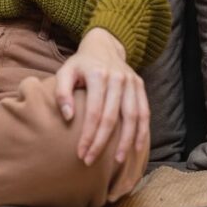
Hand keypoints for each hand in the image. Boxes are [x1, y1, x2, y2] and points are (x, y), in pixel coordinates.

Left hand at [53, 27, 149, 167]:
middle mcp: (118, 78)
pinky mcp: (140, 86)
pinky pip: (144, 112)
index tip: (80, 152)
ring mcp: (132, 82)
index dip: (88, 134)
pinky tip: (136, 147)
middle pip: (112, 117)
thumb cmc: (80, 64)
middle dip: (102, 142)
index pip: (94, 111)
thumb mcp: (65, 72)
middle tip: (91, 160)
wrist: (104, 45)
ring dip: (125, 141)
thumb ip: (61, 92)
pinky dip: (142, 131)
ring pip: (132, 117)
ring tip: (117, 161)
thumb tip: (68, 117)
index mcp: (98, 75)